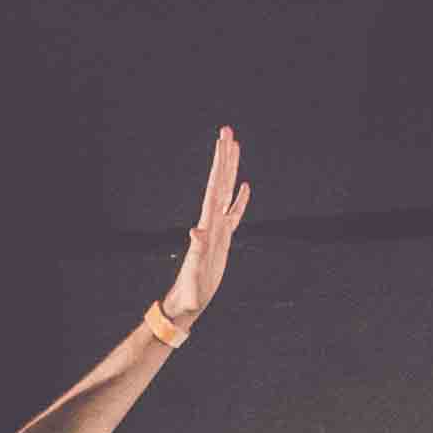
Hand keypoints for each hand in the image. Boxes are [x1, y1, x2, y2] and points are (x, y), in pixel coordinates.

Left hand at [155, 126, 249, 332]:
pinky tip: (244, 186)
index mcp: (206, 224)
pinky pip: (234, 214)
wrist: (187, 302)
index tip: (223, 142)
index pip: (214, 188)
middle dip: (224, 157)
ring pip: (226, 192)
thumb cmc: (190, 290)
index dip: (219, 165)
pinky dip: (240, 199)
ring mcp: (218, 229)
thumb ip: (197, 251)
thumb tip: (196, 231)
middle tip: (226, 130)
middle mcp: (211, 222)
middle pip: (219, 182)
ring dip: (230, 170)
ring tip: (235, 147)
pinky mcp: (223, 240)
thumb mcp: (195, 270)